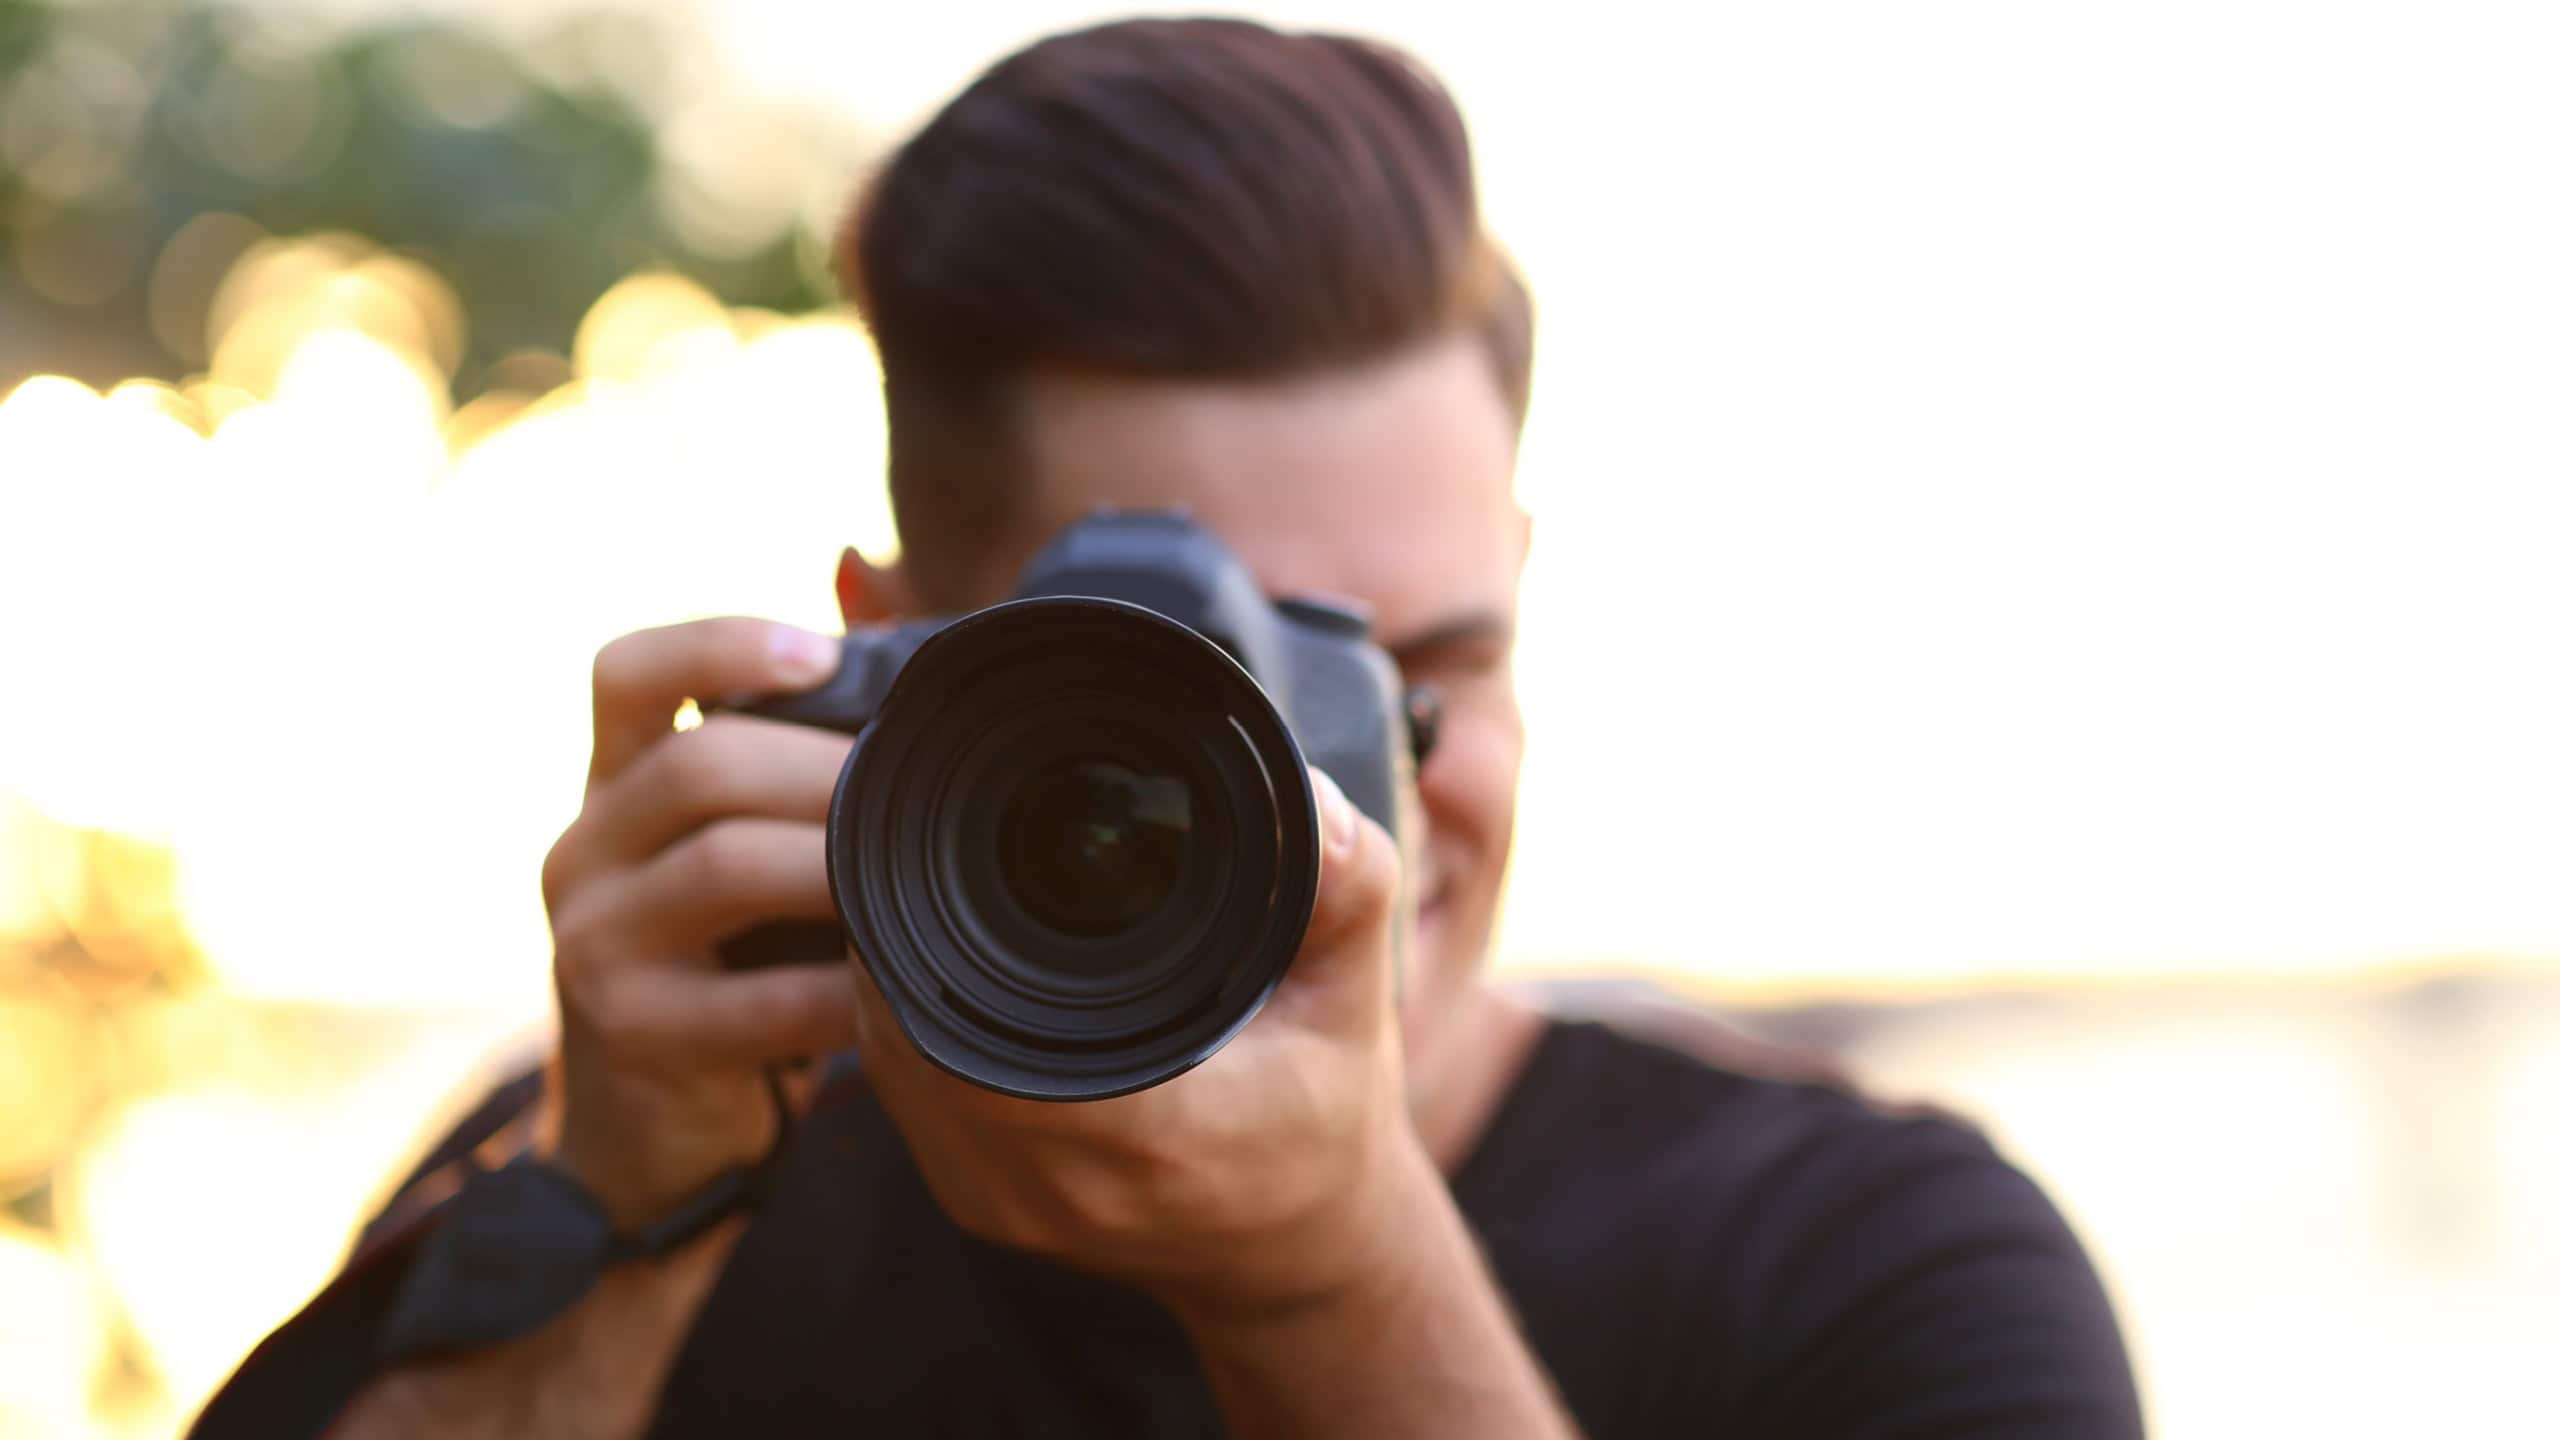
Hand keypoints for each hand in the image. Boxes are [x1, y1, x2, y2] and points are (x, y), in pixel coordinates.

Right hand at [538, 617, 863, 1228]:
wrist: (647, 1135)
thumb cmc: (730, 968)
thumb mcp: (736, 858)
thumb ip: (790, 771)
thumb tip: (904, 648)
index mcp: (614, 786)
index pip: (627, 673)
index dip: (718, 644)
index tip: (819, 654)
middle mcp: (585, 851)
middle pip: (700, 763)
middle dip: (828, 771)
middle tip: (925, 794)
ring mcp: (596, 944)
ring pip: (726, 865)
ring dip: (843, 867)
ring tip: (922, 878)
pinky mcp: (635, 1035)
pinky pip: (764, 997)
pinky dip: (847, 990)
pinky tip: (898, 993)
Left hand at [847, 767, 1431, 1318]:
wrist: (1296, 1251)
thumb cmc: (1324, 1115)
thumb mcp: (1357, 996)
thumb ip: (1348, 891)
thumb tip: (1313, 803)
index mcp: (1157, 1136)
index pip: (1002, 1028)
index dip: (962, 931)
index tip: (970, 843)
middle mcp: (1063, 1183)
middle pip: (926, 1032)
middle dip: (927, 930)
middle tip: (948, 838)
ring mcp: (1003, 1203)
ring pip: (900, 1061)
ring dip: (910, 974)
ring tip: (939, 886)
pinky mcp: (974, 1203)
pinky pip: (907, 1095)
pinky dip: (915, 1021)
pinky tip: (945, 965)